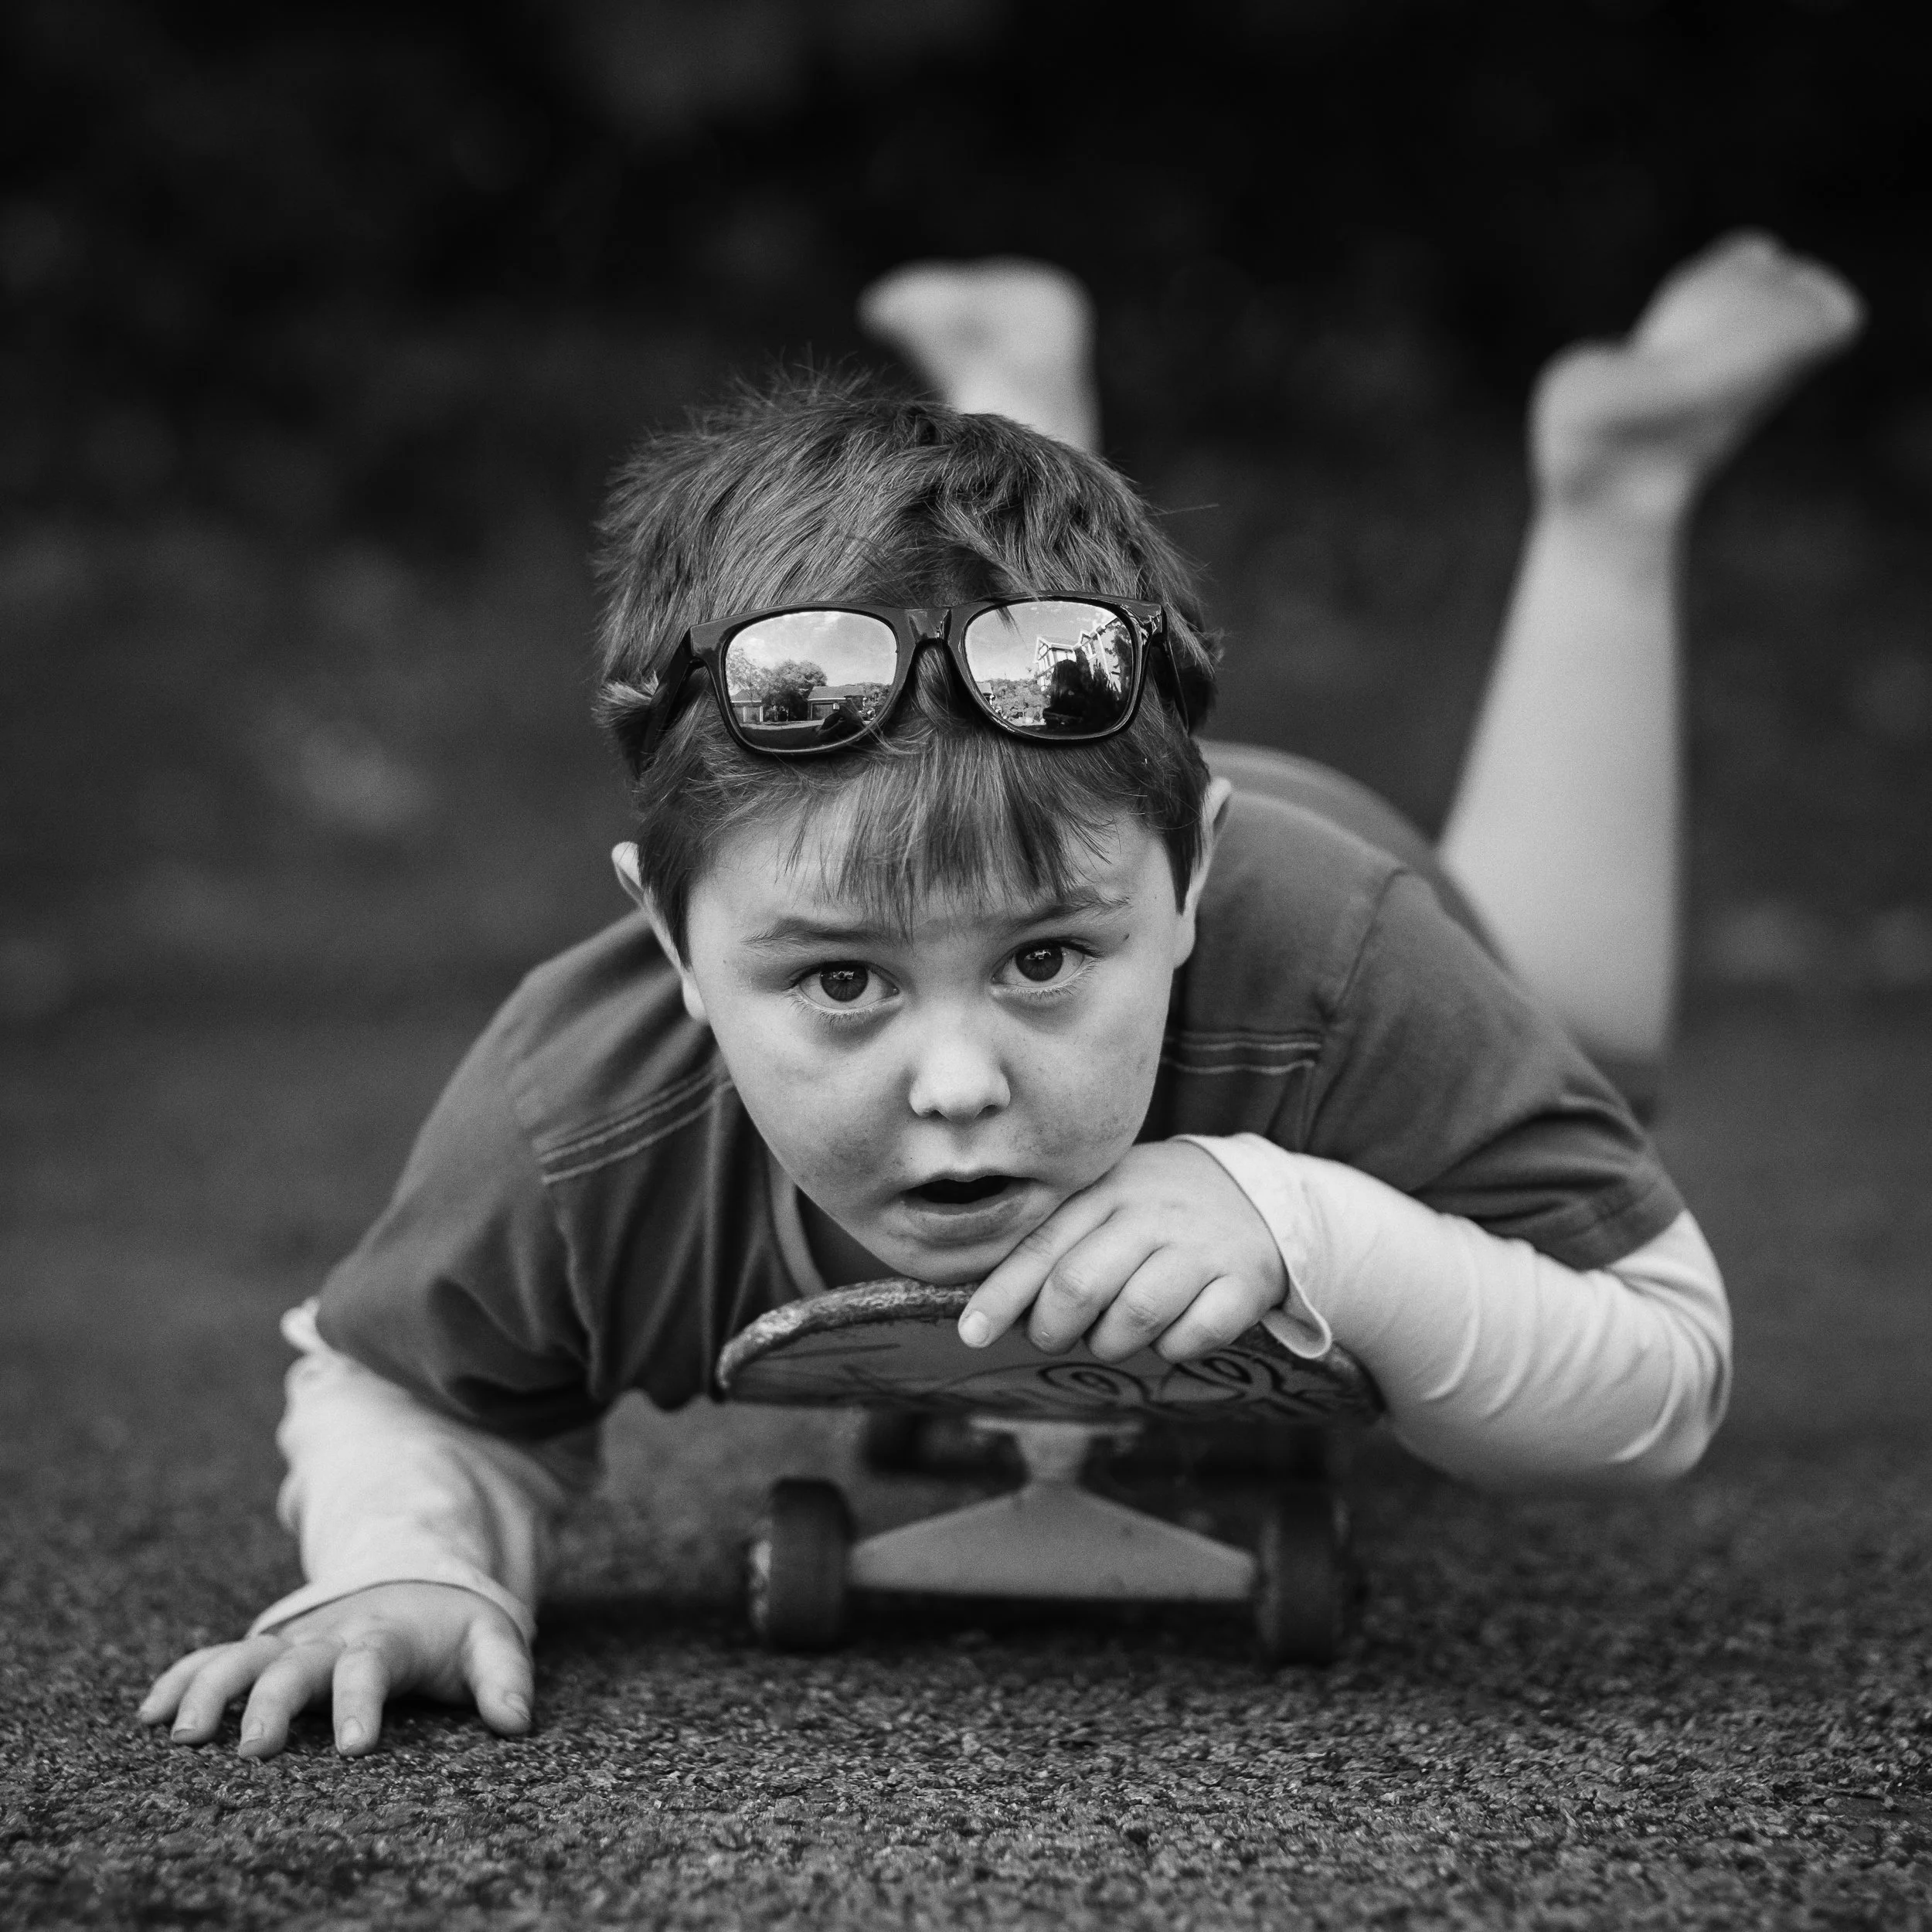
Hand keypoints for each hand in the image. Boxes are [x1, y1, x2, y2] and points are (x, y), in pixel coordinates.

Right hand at [138, 1582, 531, 1759]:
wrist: (418, 1579)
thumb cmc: (455, 1626)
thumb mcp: (490, 1640)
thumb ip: (504, 1677)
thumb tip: (516, 1720)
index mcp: (384, 1636)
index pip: (371, 1667)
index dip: (363, 1703)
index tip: (357, 1747)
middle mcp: (329, 1637)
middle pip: (294, 1665)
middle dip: (272, 1703)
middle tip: (253, 1749)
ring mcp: (293, 1642)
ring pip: (242, 1657)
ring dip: (210, 1689)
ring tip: (181, 1734)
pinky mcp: (267, 1650)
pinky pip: (216, 1658)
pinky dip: (182, 1678)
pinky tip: (150, 1712)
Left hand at [959, 1140, 1287, 1362]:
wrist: (1259, 1193)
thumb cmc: (1156, 1208)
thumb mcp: (1107, 1198)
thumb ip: (1055, 1239)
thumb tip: (989, 1304)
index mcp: (1107, 1190)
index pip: (1041, 1247)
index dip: (1001, 1296)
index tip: (972, 1334)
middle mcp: (1152, 1214)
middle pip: (1080, 1286)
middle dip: (1052, 1328)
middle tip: (1052, 1337)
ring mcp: (1201, 1247)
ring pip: (1135, 1315)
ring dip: (1109, 1343)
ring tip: (1110, 1336)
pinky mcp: (1244, 1282)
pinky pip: (1194, 1335)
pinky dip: (1171, 1347)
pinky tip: (1168, 1334)